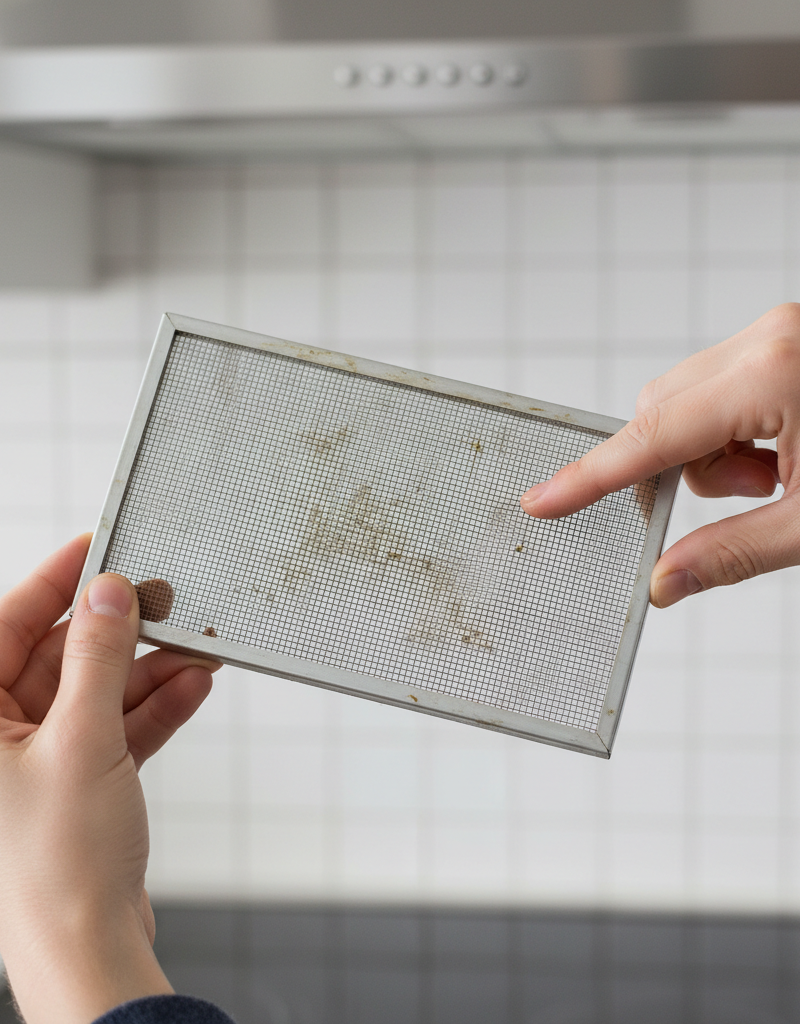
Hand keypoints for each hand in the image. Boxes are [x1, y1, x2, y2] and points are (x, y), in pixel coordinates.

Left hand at [0, 534, 220, 1023]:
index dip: (52, 582)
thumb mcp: (83, 741)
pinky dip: (152, 710)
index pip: (6, 626)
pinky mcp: (75, 785)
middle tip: (165, 605)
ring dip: (146, 673)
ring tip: (196, 649)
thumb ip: (100, 660)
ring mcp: (35, 763)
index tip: (94, 548)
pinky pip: (113, 728)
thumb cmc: (57, 868)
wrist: (89, 951)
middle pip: (58, 659)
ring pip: (92, 693)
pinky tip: (191, 687)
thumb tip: (110, 595)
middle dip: (119, 636)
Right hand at [520, 303, 799, 607]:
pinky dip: (739, 432)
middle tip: (748, 499)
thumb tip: (667, 583)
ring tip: (786, 476)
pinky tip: (792, 451)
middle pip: (662, 409)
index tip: (543, 500)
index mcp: (774, 374)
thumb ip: (732, 554)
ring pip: (691, 400)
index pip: (654, 438)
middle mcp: (769, 338)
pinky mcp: (790, 339)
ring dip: (717, 453)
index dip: (593, 479)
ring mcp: (781, 331)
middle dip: (682, 468)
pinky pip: (724, 388)